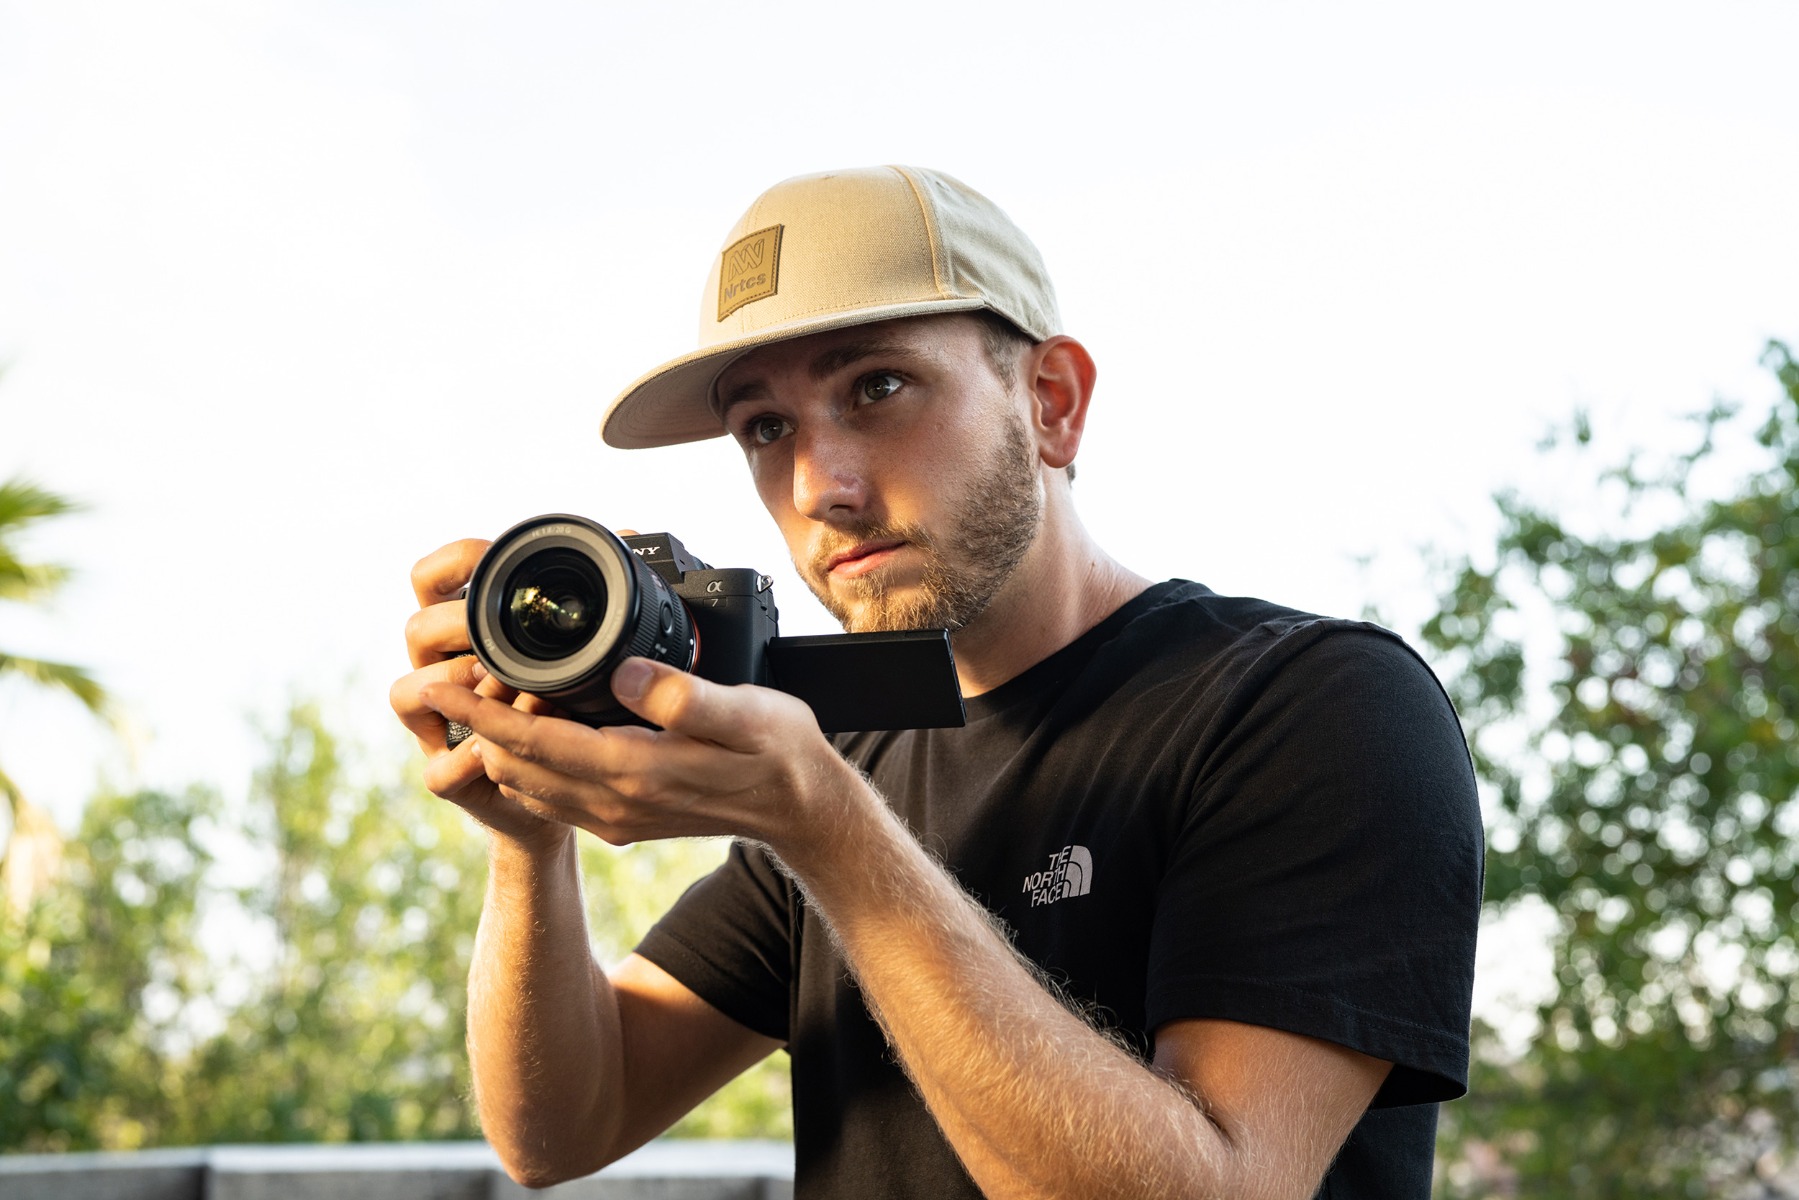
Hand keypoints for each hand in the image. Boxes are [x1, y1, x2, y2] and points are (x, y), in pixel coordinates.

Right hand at [390, 538, 568, 848]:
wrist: (572, 790)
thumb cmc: (578, 708)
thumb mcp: (591, 648)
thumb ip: (599, 597)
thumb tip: (628, 534)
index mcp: (472, 629)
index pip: (432, 577)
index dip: (451, 565)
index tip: (485, 566)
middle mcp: (444, 669)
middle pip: (418, 627)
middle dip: (462, 634)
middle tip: (514, 650)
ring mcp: (438, 723)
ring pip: (407, 691)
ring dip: (462, 693)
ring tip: (515, 699)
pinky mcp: (448, 776)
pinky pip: (435, 767)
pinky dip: (470, 761)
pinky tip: (506, 754)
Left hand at [417, 656, 858, 856]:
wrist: (802, 811)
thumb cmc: (779, 753)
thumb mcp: (745, 713)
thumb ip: (684, 696)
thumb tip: (627, 672)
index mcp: (635, 772)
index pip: (534, 741)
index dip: (480, 711)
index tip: (438, 681)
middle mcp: (614, 803)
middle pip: (515, 765)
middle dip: (476, 724)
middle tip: (448, 674)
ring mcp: (615, 817)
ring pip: (528, 782)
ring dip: (497, 743)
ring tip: (476, 694)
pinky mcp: (622, 820)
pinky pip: (552, 793)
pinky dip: (526, 762)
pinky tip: (526, 727)